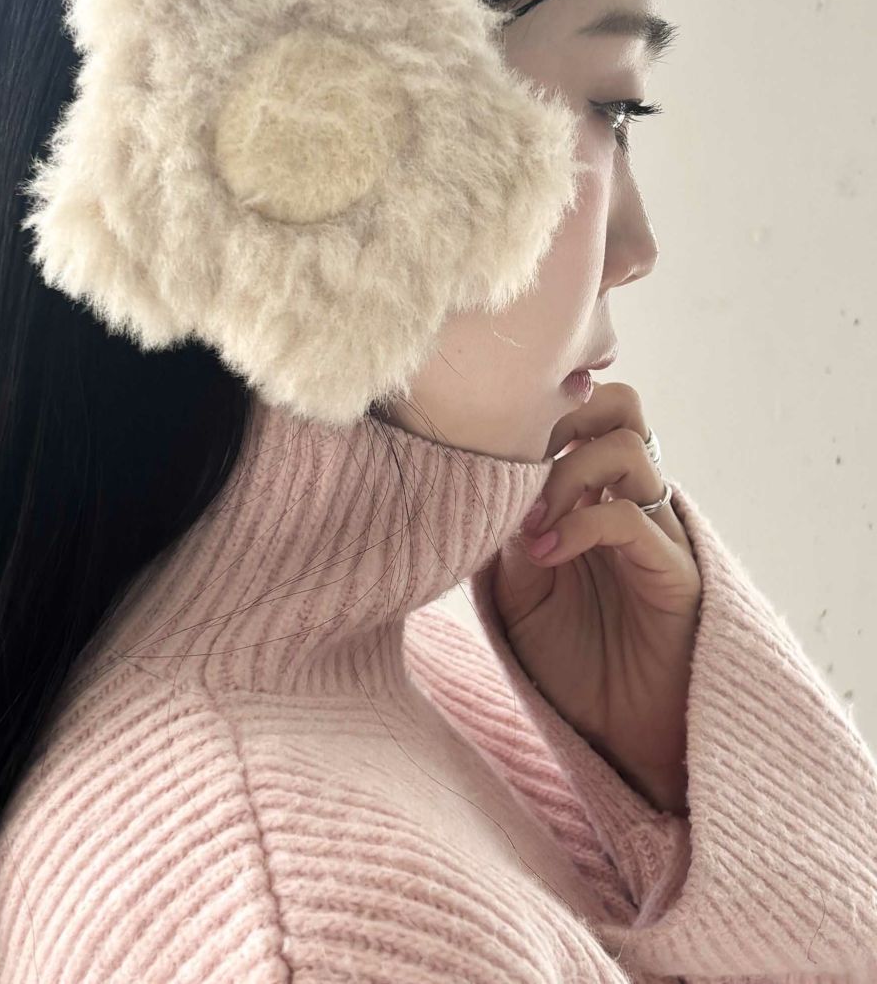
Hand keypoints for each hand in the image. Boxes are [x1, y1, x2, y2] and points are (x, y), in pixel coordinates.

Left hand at [483, 382, 701, 814]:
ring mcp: (659, 530)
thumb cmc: (572, 662)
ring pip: (630, 445)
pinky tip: (546, 555)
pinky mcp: (676, 571)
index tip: (487, 444)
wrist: (622, 740)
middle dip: (563, 416)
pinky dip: (581, 524)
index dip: (539, 409)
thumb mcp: (517, 588)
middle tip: (517, 461)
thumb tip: (471, 481)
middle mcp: (632, 500)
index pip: (584, 410)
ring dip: (567, 472)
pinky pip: (632, 516)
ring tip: (530, 524)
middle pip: (619, 405)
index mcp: (596, 494)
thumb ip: (504, 532)